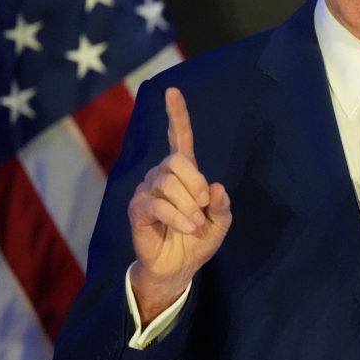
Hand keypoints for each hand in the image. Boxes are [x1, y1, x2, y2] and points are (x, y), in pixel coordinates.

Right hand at [127, 87, 230, 323]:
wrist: (178, 268)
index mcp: (184, 174)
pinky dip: (177, 216)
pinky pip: (157, 204)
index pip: (180, 138)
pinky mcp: (137, 210)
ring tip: (194, 224)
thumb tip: (215, 187)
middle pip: (176, 161)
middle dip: (195, 183)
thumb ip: (222, 205)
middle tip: (203, 205)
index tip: (173, 92)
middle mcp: (161, 176)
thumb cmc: (197, 240)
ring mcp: (147, 191)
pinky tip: (186, 227)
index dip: (177, 116)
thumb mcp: (219, 223)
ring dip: (188, 205)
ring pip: (168, 183)